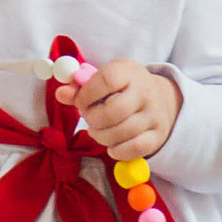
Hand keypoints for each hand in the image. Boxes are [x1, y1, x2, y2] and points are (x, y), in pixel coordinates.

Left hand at [61, 52, 181, 159]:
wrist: (161, 99)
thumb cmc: (123, 88)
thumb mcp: (104, 79)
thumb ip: (80, 87)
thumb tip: (61, 94)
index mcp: (128, 71)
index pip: (107, 80)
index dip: (87, 94)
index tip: (80, 102)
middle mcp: (144, 92)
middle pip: (114, 111)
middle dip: (93, 118)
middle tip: (89, 118)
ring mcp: (153, 115)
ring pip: (121, 133)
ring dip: (101, 136)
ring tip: (98, 130)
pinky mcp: (157, 136)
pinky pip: (133, 149)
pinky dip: (116, 150)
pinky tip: (111, 144)